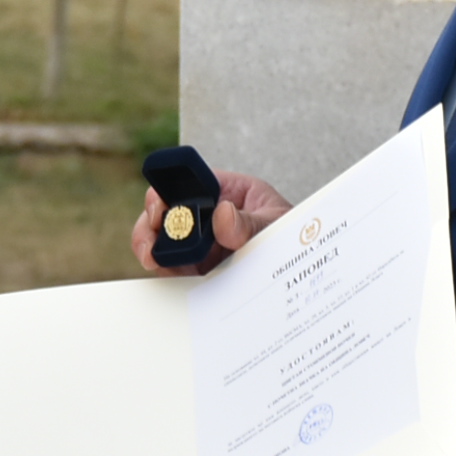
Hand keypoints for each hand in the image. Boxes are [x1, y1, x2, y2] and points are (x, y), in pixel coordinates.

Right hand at [132, 171, 290, 275]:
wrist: (304, 270)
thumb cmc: (294, 238)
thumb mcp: (277, 225)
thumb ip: (251, 222)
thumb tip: (222, 215)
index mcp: (226, 191)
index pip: (189, 181)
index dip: (168, 189)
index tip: (161, 206)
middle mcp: (206, 214)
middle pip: (165, 210)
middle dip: (151, 224)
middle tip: (151, 243)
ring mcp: (199, 242)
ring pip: (161, 240)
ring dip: (151, 249)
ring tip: (155, 261)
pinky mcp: (198, 268)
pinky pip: (172, 268)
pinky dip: (165, 272)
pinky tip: (168, 273)